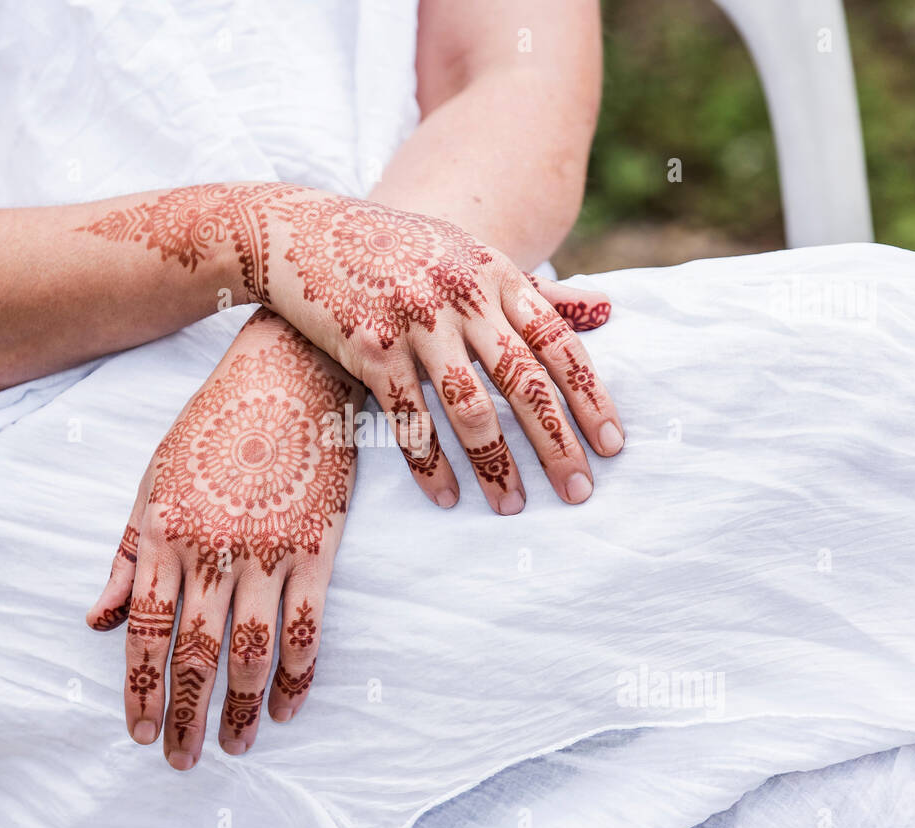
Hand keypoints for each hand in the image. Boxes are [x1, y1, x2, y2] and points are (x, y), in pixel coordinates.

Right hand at [78, 184, 623, 515]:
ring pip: (469, 408)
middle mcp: (462, 296)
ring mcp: (415, 322)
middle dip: (556, 442)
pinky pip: (409, 420)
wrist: (301, 234)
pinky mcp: (370, 348)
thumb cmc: (396, 252)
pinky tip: (446, 497)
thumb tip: (610, 309)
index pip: (559, 342)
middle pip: (524, 381)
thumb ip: (534, 291)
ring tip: (513, 506)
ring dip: (496, 465)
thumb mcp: (469, 256)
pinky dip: (428, 464)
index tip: (613, 444)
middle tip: (580, 491)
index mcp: (495, 274)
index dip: (590, 396)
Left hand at [85, 310, 362, 768]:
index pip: (145, 632)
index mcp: (164, 533)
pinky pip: (308, 628)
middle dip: (185, 715)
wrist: (288, 374)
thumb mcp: (153, 479)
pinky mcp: (316, 549)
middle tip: (182, 759)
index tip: (141, 732)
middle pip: (194, 654)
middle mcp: (213, 551)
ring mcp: (268, 552)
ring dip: (242, 708)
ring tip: (235, 744)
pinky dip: (299, 675)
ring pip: (251, 653)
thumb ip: (126, 554)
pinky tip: (288, 705)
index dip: (141, 690)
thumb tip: (98, 620)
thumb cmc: (215, 425)